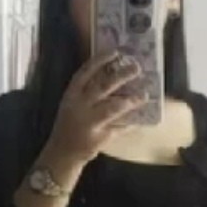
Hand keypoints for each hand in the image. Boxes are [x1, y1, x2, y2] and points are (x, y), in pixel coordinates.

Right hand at [47, 53, 146, 167]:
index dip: (99, 61)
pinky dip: (131, 123)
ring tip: (144, 95)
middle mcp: (79, 107)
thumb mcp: (73, 104)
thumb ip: (88, 92)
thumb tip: (114, 74)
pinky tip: (141, 119)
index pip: (85, 73)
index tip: (115, 53)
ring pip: (113, 108)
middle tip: (137, 68)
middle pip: (103, 87)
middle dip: (122, 76)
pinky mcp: (99, 138)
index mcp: (71, 95)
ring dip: (131, 100)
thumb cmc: (70, 124)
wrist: (62, 153)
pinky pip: (119, 128)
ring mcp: (89, 123)